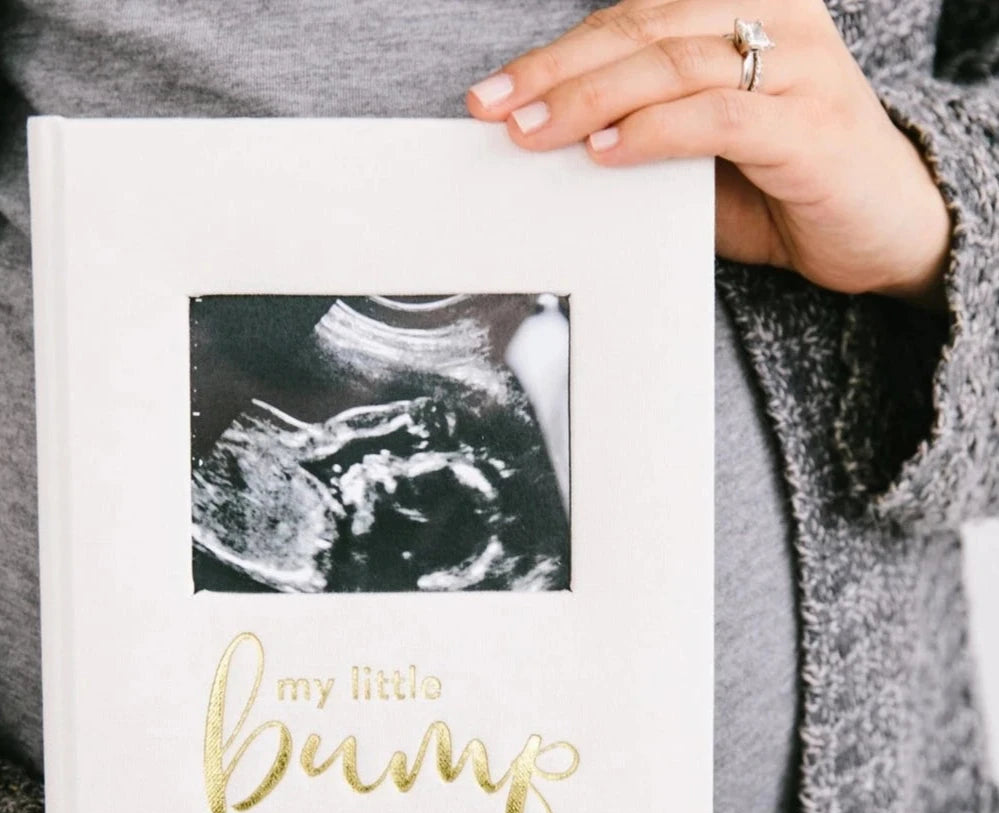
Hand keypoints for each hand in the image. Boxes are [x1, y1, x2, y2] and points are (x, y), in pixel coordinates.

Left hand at [466, 0, 951, 307]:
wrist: (882, 227)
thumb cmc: (784, 183)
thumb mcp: (699, 151)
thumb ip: (641, 132)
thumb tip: (548, 144)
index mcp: (744, 8)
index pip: (632, 18)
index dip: (557, 54)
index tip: (493, 92)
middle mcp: (775, 20)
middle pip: (643, 31)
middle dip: (557, 73)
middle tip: (497, 108)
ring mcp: (799, 67)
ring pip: (672, 65)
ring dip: (591, 101)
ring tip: (534, 132)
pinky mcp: (810, 125)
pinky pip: (718, 117)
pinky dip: (654, 132)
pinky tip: (605, 153)